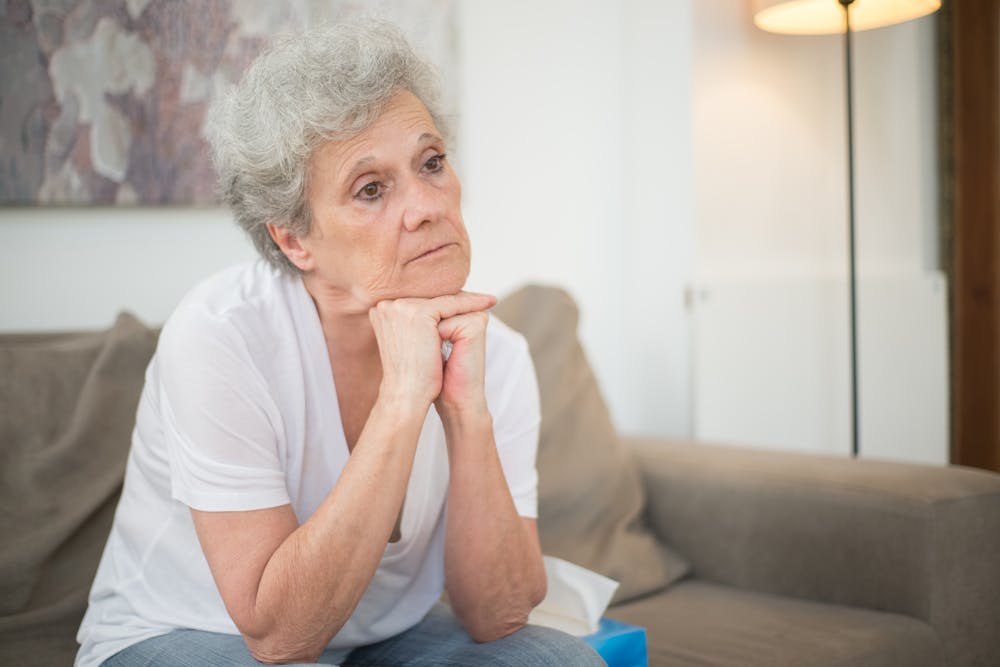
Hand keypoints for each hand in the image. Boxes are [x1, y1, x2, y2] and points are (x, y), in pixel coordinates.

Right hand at [369, 292, 494, 411]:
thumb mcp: (410, 342)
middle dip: (457, 299)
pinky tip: (488, 303)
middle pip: (431, 297)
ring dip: (468, 300)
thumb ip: (414, 323)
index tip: (465, 301)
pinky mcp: (417, 313)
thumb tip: (433, 310)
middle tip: (482, 297)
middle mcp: (386, 305)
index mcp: (382, 311)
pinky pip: (451, 304)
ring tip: (489, 300)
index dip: (444, 302)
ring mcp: (400, 308)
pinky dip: (472, 304)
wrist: (407, 396)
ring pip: (442, 299)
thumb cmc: (412, 375)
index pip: (420, 300)